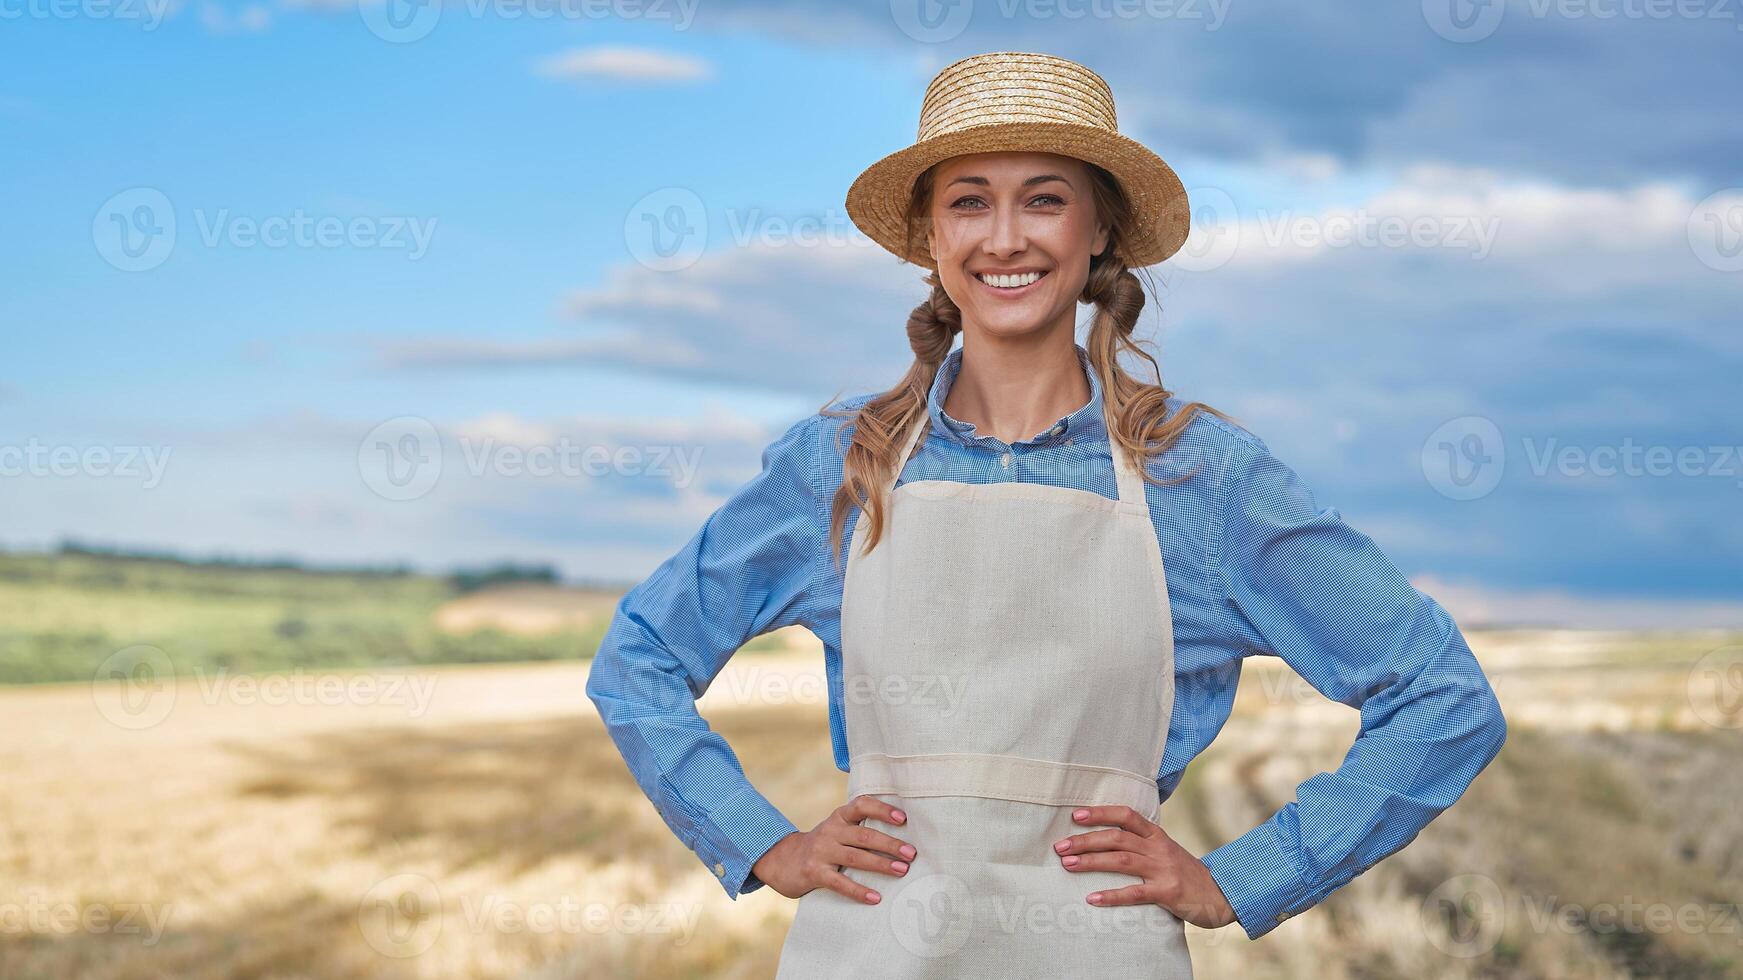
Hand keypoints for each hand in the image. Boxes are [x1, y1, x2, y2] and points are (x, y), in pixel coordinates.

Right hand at [751, 795, 917, 903]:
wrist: (782, 860)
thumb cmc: (822, 845)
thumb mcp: (837, 830)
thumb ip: (860, 829)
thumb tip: (901, 837)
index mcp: (839, 817)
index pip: (861, 805)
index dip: (882, 810)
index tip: (903, 818)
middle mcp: (830, 831)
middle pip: (864, 835)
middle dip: (890, 844)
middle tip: (911, 854)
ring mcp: (821, 852)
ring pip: (856, 857)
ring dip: (881, 864)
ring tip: (902, 870)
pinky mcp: (814, 873)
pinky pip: (840, 882)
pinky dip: (859, 890)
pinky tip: (875, 897)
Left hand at [1051, 804, 1238, 928]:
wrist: (1220, 895)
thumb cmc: (1185, 873)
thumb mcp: (1165, 851)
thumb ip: (1141, 844)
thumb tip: (1103, 840)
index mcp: (1156, 835)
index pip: (1126, 816)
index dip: (1100, 813)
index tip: (1075, 815)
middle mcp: (1158, 848)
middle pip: (1116, 837)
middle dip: (1085, 840)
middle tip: (1060, 846)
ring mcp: (1163, 869)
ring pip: (1121, 861)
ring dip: (1091, 862)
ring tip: (1068, 864)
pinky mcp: (1167, 892)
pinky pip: (1135, 893)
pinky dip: (1111, 895)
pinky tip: (1092, 898)